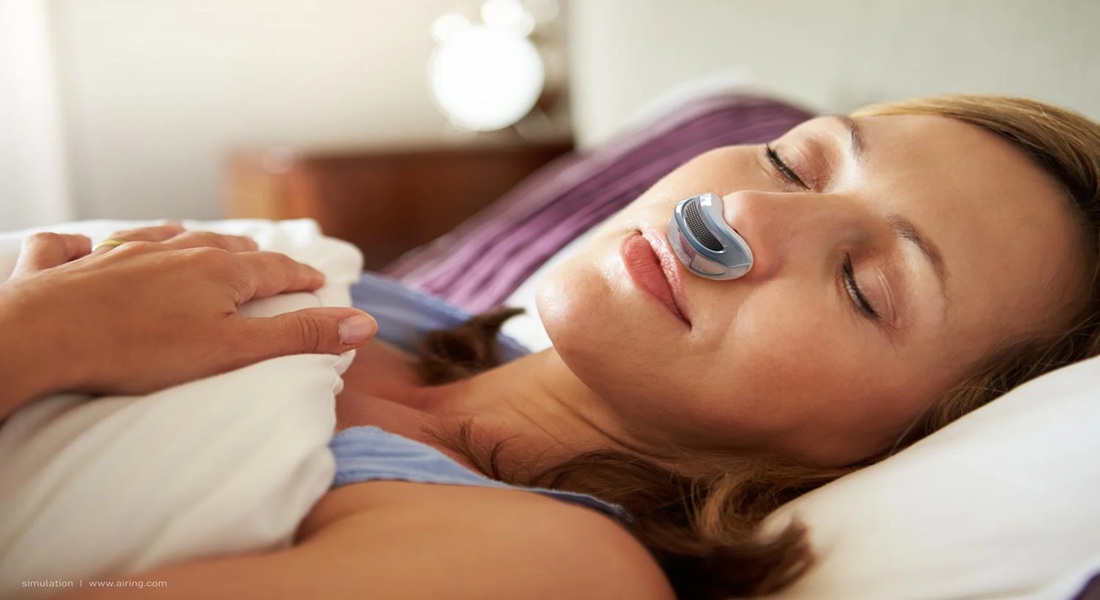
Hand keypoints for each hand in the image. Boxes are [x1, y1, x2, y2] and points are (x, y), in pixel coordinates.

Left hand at [0, 224, 375, 415]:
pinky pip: (81, 245)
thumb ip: (299, 337)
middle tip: (268, 262)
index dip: (301, 277)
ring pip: (163, 238)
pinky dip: (95, 244)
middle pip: (224, 248)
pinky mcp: (70, 265)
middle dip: (252, 255)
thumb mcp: (233, 351)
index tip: (320, 281)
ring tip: (200, 242)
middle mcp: (174, 251)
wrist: (42, 337)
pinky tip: (92, 245)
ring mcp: (119, 253)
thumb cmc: (140, 349)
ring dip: (189, 241)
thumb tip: (364, 323)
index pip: (275, 269)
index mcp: (219, 271)